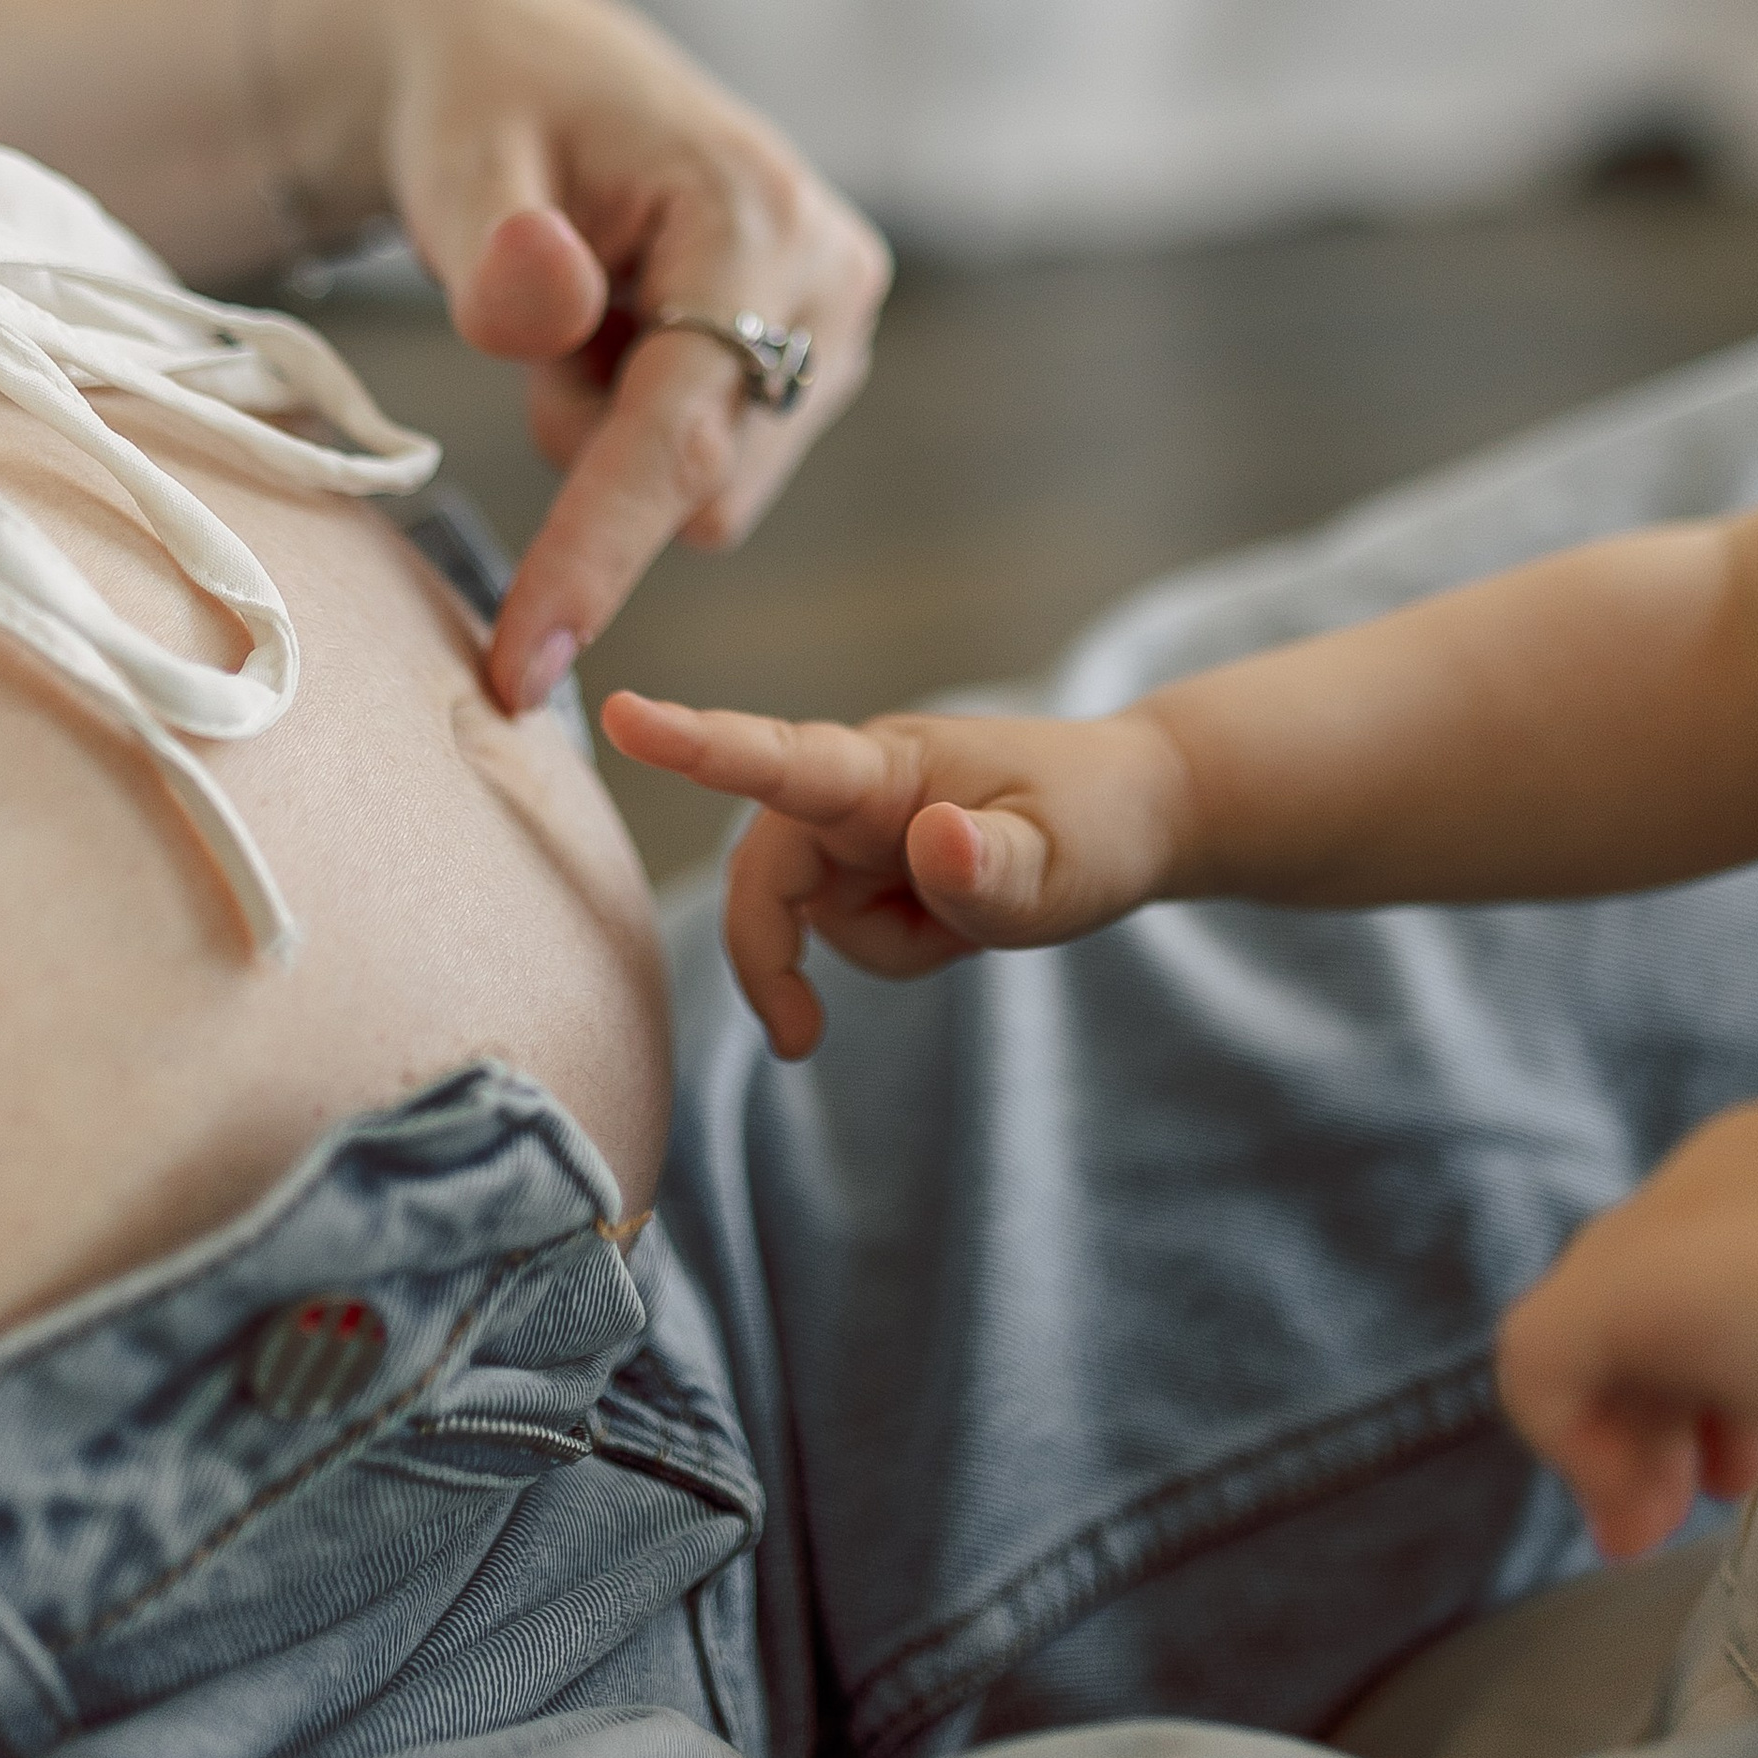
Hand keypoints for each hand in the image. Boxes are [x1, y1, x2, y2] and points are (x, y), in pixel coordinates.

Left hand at [339, 0, 891, 711]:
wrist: (517, 62)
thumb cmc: (479, 106)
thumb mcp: (452, 159)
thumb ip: (493, 247)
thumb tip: (551, 305)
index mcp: (754, 212)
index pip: (679, 433)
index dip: (595, 557)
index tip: (520, 669)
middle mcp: (830, 270)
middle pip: (703, 484)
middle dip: (592, 449)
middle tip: (539, 325)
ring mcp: (839, 317)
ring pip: (711, 487)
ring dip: (615, 432)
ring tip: (587, 310)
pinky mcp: (821, 351)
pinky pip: (717, 460)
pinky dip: (640, 420)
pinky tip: (626, 327)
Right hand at [598, 690, 1192, 1055]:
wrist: (1134, 815)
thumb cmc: (1097, 823)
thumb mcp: (1065, 866)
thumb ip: (992, 868)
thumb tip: (927, 840)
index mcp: (889, 765)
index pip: (780, 757)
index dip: (696, 744)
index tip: (624, 715)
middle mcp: (856, 785)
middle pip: (766, 878)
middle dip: (775, 956)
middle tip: (802, 1042)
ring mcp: (858, 823)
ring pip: (813, 918)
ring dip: (882, 945)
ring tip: (967, 924)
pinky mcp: (868, 859)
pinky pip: (847, 931)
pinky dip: (896, 945)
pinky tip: (952, 923)